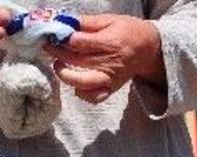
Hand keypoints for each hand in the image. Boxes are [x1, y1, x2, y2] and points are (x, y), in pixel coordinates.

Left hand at [46, 14, 163, 103]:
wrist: (149, 49)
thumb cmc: (129, 31)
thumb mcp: (110, 20)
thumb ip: (87, 22)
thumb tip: (65, 21)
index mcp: (109, 42)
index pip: (78, 43)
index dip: (61, 39)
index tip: (51, 34)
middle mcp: (109, 62)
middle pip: (76, 60)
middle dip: (57, 53)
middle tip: (48, 46)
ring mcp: (109, 78)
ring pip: (81, 82)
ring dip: (65, 75)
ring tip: (58, 65)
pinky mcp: (111, 88)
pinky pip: (93, 97)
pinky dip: (81, 93)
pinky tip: (75, 82)